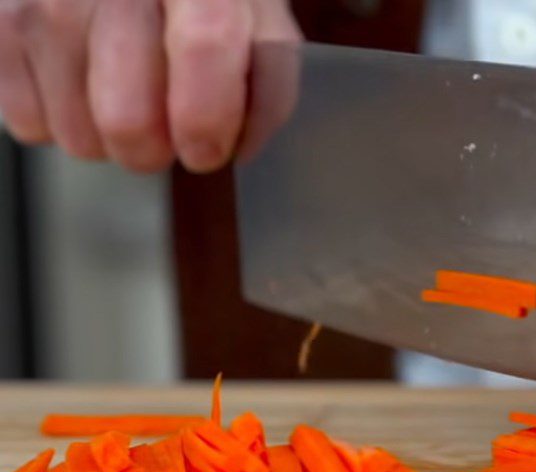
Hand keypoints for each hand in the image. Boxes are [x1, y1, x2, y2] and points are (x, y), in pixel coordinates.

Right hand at [0, 0, 300, 172]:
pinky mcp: (1, 18)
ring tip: (119, 98)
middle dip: (153, 151)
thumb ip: (268, 86)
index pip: (207, 44)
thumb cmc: (199, 1)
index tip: (206, 149)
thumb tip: (237, 147)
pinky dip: (58, 123)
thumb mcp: (258, 24)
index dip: (207, 119)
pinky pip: (28, 122)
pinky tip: (78, 86)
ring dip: (107, 141)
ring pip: (79, 134)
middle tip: (161, 130)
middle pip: (128, 118)